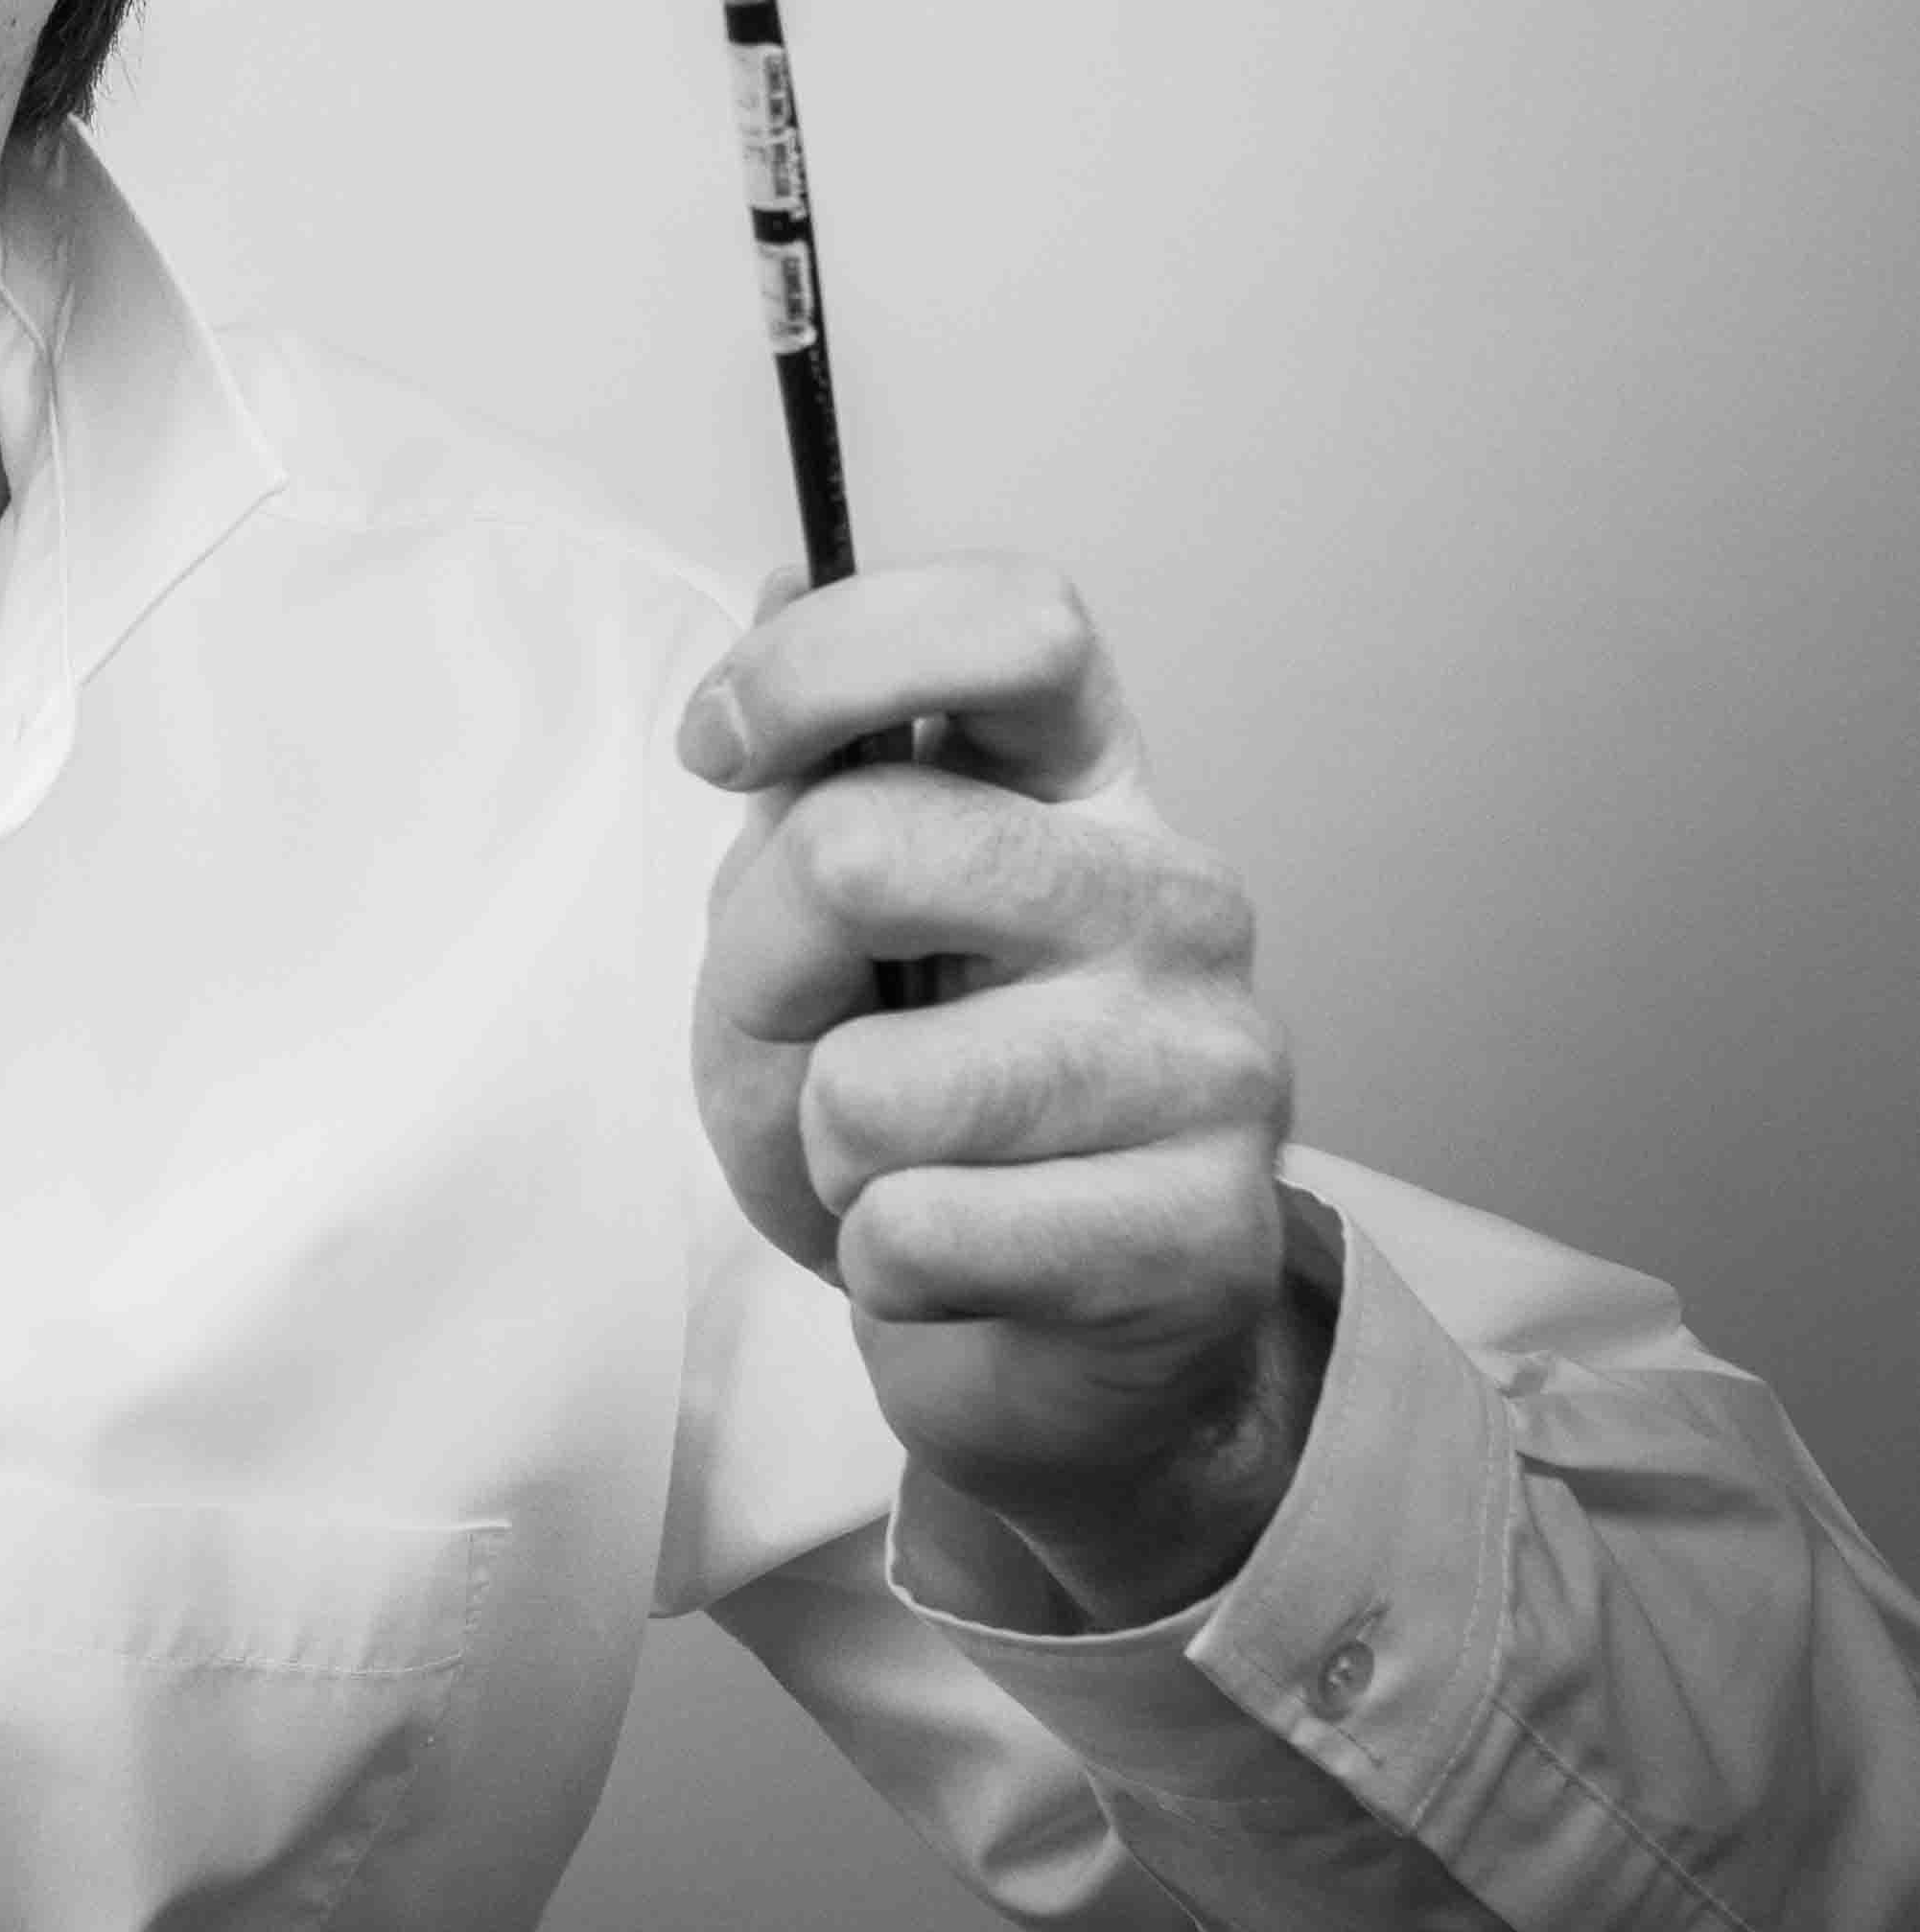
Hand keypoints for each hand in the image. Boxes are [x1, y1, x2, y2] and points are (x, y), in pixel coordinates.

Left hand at [681, 557, 1328, 1623]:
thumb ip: (807, 778)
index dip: (827, 661)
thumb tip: (784, 576)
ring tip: (914, 1167)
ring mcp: (1213, 1064)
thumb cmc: (914, 1117)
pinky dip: (883, 1265)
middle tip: (820, 1048)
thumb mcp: (808, 935)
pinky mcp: (1198, 1233)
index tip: (719, 748)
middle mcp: (1177, 897)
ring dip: (833, 1149)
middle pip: (869, 847)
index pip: (1016, 624)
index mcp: (1088, 793)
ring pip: (871, 1080)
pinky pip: (913, 1230)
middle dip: (767, 970)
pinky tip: (964, 1265)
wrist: (1042, 1355)